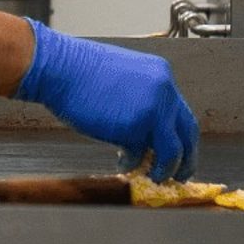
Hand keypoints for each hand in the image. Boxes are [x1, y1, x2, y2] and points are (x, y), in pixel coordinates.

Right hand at [14, 20, 199, 180]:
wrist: (56, 67)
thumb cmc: (77, 70)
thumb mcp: (121, 77)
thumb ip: (141, 98)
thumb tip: (146, 128)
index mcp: (160, 74)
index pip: (181, 112)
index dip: (180, 135)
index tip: (180, 150)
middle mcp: (164, 92)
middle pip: (187, 133)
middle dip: (185, 157)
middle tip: (179, 173)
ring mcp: (152, 110)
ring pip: (170, 149)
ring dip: (163, 167)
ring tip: (154, 176)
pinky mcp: (134, 128)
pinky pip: (140, 153)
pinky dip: (133, 162)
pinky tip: (123, 163)